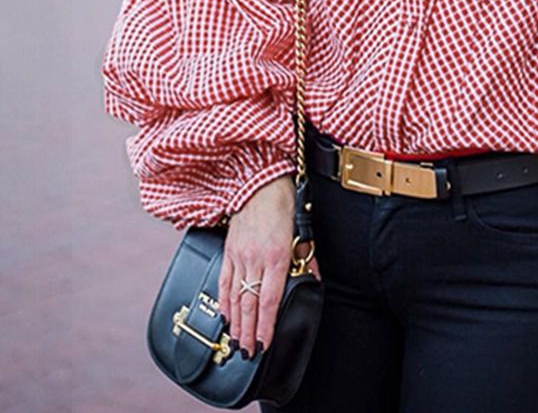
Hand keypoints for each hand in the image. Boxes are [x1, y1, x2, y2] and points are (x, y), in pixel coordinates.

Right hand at [217, 175, 319, 359]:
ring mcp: (239, 255)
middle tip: (246, 353)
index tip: (264, 344)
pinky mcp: (228, 250)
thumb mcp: (302, 232)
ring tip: (235, 342)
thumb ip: (306, 259)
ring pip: (235, 296)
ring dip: (235, 322)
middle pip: (249, 304)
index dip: (266, 325)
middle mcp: (255, 259)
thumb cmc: (283, 206)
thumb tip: (313, 281)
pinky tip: (226, 315)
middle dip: (248, 332)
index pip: (270, 300)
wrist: (260, 184)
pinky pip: (224, 281)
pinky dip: (224, 301)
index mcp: (276, 256)